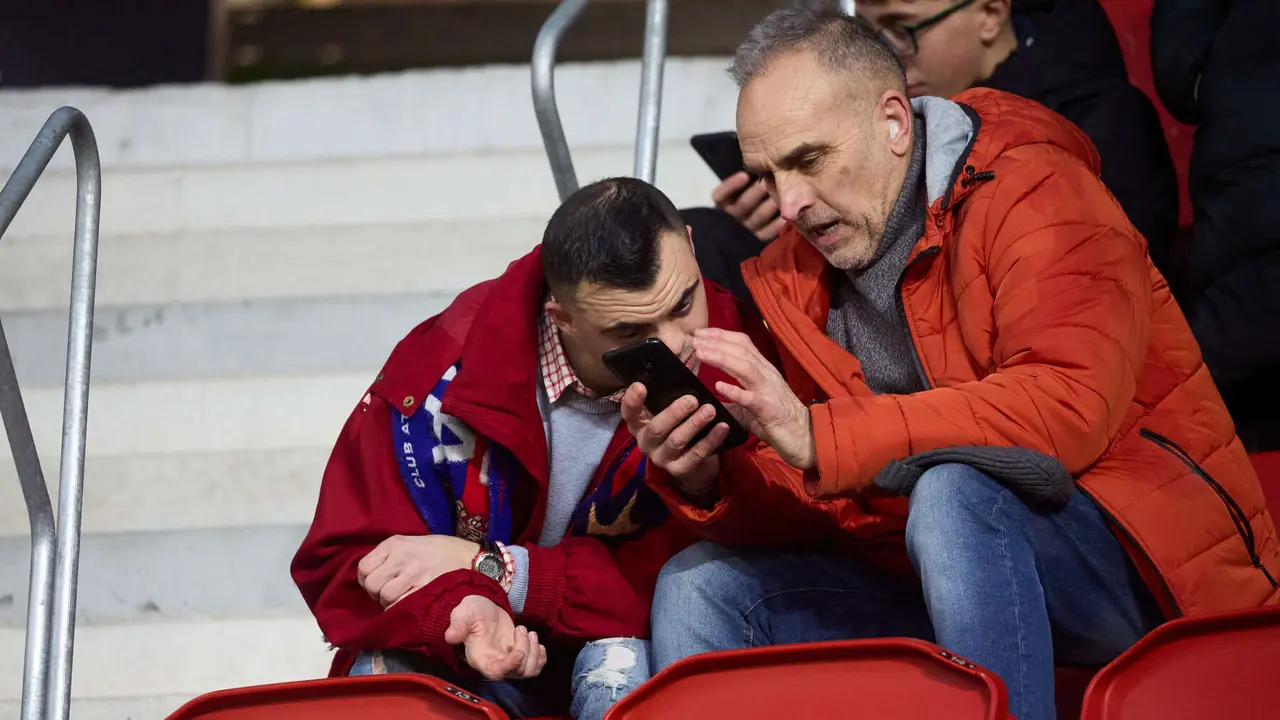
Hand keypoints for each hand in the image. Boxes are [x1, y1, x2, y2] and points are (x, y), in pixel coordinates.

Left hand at [358, 535, 478, 607]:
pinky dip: (402, 609)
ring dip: (391, 603)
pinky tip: (412, 605)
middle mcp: (401, 557)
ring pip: (385, 597)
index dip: (368, 580)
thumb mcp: (414, 543)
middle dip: (378, 594)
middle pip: (373, 585)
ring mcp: (412, 573)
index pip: (364, 567)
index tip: (379, 583)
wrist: (472, 559)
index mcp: (395, 544)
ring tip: (404, 599)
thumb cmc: (442, 551)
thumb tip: (373, 575)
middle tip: (391, 594)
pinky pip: (400, 606)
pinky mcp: (423, 589)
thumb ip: (393, 556)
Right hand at [445, 595, 546, 679]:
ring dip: (535, 652)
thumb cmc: (471, 613)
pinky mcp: (519, 655)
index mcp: (480, 658)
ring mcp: (509, 661)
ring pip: (529, 670)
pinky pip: (535, 666)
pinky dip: (541, 655)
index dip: (510, 666)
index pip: (496, 673)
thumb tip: (450, 636)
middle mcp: (495, 663)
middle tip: (521, 628)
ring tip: (530, 632)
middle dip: (526, 650)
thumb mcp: (463, 614)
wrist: (483, 610)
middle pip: (517, 672)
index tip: (519, 653)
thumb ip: (458, 625)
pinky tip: (536, 640)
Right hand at [620, 383, 728, 492]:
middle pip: (656, 428)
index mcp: (641, 425)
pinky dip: (711, 440)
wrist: (695, 465)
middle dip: (674, 413)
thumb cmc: (681, 427)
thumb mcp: (672, 411)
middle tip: (692, 399)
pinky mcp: (681, 470)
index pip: (629, 413)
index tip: (640, 385)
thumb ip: (671, 390)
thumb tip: (681, 353)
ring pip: (676, 440)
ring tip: (710, 410)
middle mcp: (647, 443)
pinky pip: (697, 454)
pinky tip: (723, 427)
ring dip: (694, 424)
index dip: (632, 400)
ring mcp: (663, 458)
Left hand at [693, 328, 815, 469]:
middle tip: (694, 339)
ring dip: (722, 358)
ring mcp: (769, 391)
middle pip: (742, 350)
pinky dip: (735, 391)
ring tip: (701, 354)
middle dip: (717, 342)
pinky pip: (751, 399)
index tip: (700, 334)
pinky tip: (719, 386)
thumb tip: (714, 399)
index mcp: (763, 371)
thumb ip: (735, 400)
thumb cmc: (779, 420)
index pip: (743, 344)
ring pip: (746, 368)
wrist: (805, 438)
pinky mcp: (770, 410)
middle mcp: (767, 375)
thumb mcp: (753, 406)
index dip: (721, 335)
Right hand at [713, 172, 784, 241]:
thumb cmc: (740, 201)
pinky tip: (785, 215)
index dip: (732, 185)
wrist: (738, 232)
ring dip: (771, 203)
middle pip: (744, 204)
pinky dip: (777, 223)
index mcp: (721, 205)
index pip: (720, 195)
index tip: (744, 175)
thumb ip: (742, 181)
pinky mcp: (757, 240)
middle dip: (759, 190)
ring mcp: (744, 230)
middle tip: (774, 178)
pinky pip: (767, 232)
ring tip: (783, 192)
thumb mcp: (735, 192)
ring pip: (758, 216)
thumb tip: (756, 163)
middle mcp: (730, 219)